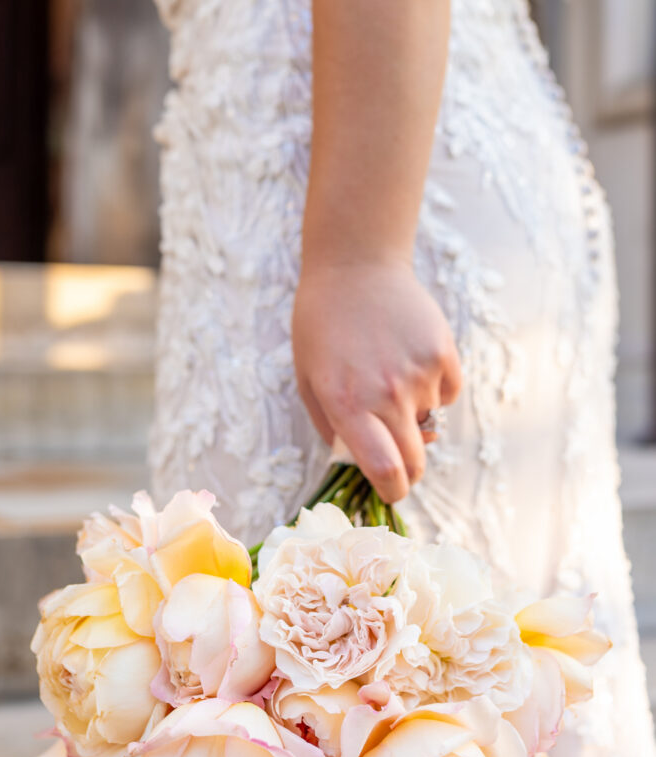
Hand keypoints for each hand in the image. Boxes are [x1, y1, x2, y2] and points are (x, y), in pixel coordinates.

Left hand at [292, 257, 461, 502]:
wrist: (356, 265)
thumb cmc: (322, 325)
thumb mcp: (309, 380)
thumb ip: (332, 428)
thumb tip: (361, 464)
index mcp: (348, 405)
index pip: (385, 470)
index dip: (392, 491)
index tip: (392, 492)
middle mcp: (387, 395)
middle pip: (415, 461)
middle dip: (409, 472)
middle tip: (399, 463)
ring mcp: (420, 374)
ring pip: (429, 423)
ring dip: (414, 416)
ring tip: (390, 377)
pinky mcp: (444, 355)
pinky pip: (448, 394)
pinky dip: (434, 389)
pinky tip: (411, 361)